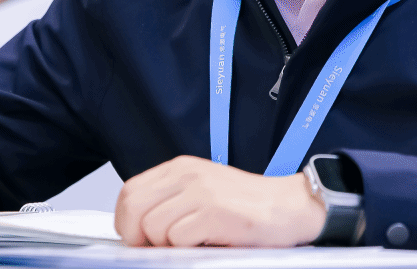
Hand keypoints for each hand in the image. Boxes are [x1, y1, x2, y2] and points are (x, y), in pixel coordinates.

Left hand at [114, 156, 325, 247]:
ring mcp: (201, 192)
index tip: (139, 238)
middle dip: (138, 237)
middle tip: (158, 248)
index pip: (129, 192)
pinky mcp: (214, 213)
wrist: (290, 206)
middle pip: (134, 208)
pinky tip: (207, 243)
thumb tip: (136, 230)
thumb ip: (170, 202)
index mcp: (180, 168)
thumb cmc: (246, 205)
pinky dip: (188, 250)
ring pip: (152, 227)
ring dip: (167, 246)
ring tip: (192, 243)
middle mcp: (187, 175)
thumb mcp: (202, 191)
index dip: (126, 221)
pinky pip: (178, 239)